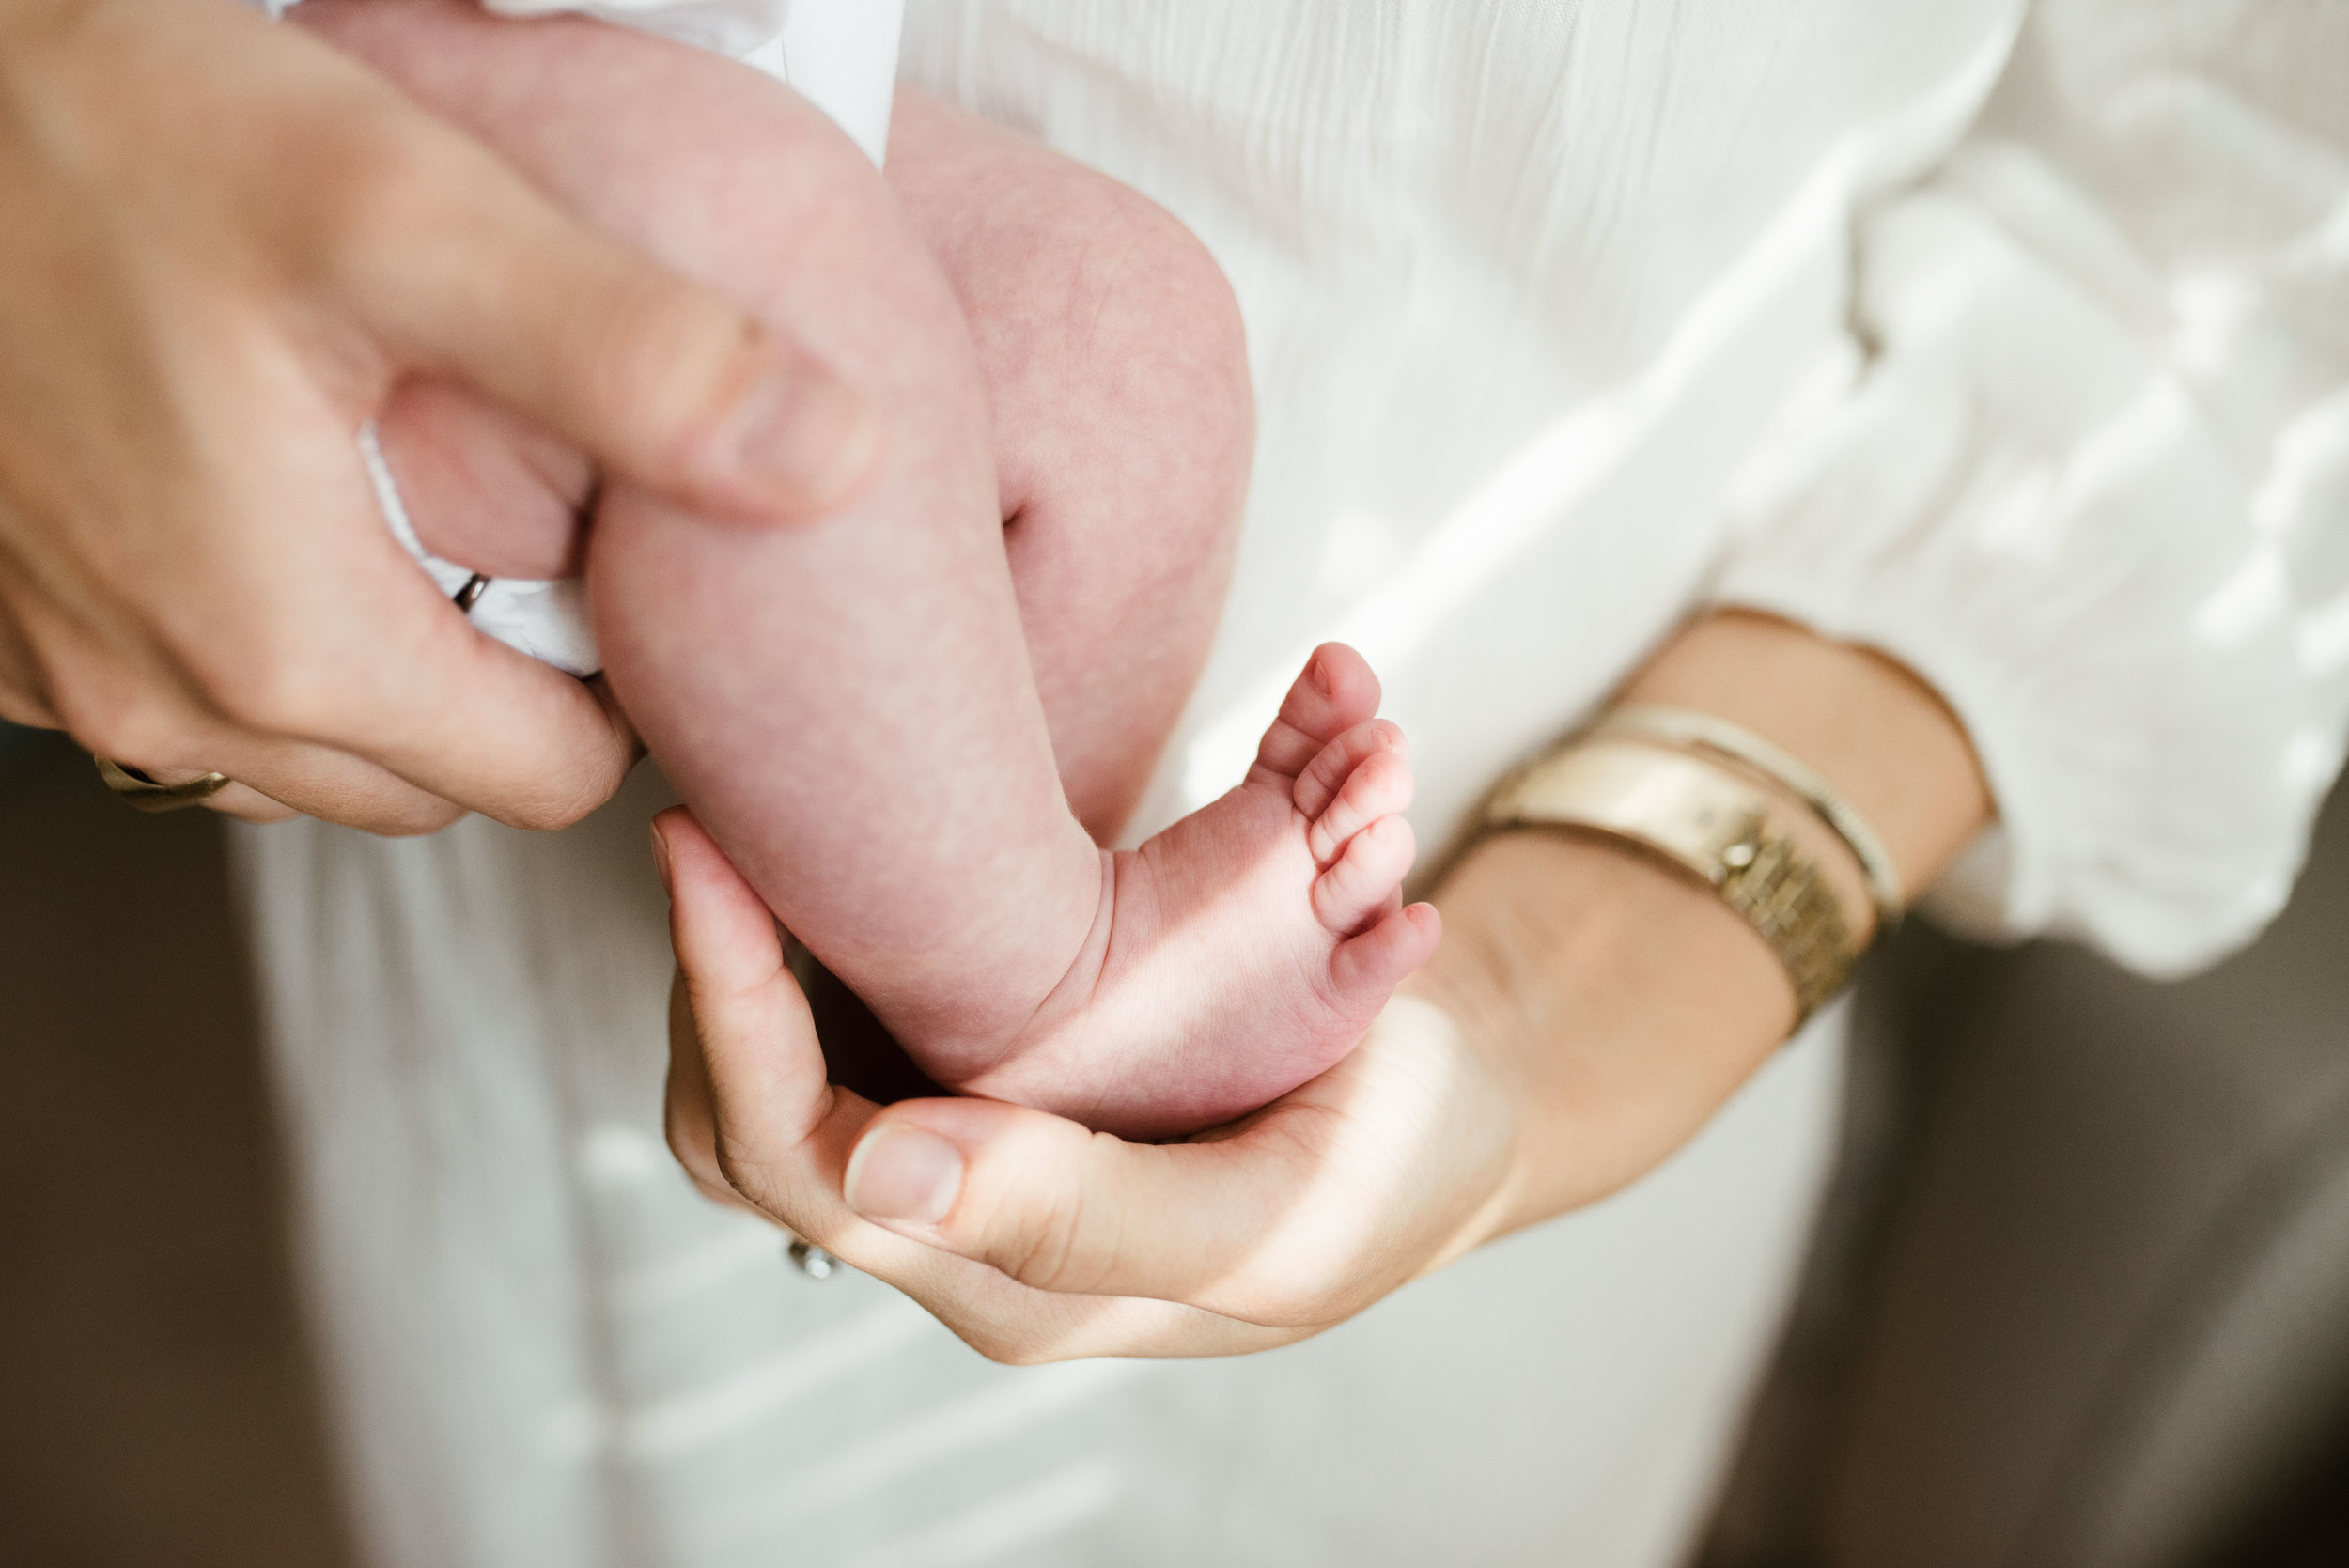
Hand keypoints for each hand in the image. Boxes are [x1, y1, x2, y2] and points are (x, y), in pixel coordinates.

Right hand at [0, 0, 877, 831]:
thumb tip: (834, 457)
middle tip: (532, 535)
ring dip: (384, 674)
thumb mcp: (407, 213)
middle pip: (435, 779)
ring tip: (411, 515)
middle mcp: (160, 704)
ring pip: (309, 759)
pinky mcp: (4, 637)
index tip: (618, 569)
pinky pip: (183, 703)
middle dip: (508, 687)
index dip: (617, 688)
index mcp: (282, 648)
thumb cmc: (104, 130)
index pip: (549, 781)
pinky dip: (254, 638)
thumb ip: (631, 351)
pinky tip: (275, 504)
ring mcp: (64, 684)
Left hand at [658, 612, 1994, 1361]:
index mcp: (1015, 1283)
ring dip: (769, 941)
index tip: (701, 851)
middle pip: (753, 1117)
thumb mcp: (1274, 1208)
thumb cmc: (1400, 1157)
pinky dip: (840, 925)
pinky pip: (870, 1013)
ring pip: (796, 1059)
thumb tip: (877, 1175)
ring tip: (749, 821)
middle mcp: (971, 1229)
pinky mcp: (1013, 1083)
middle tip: (706, 822)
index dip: (727, 1004)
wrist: (1477, 1101)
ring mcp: (984, 1153)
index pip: (791, 1154)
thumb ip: (1084, 1214)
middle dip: (718, 972)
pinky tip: (842, 843)